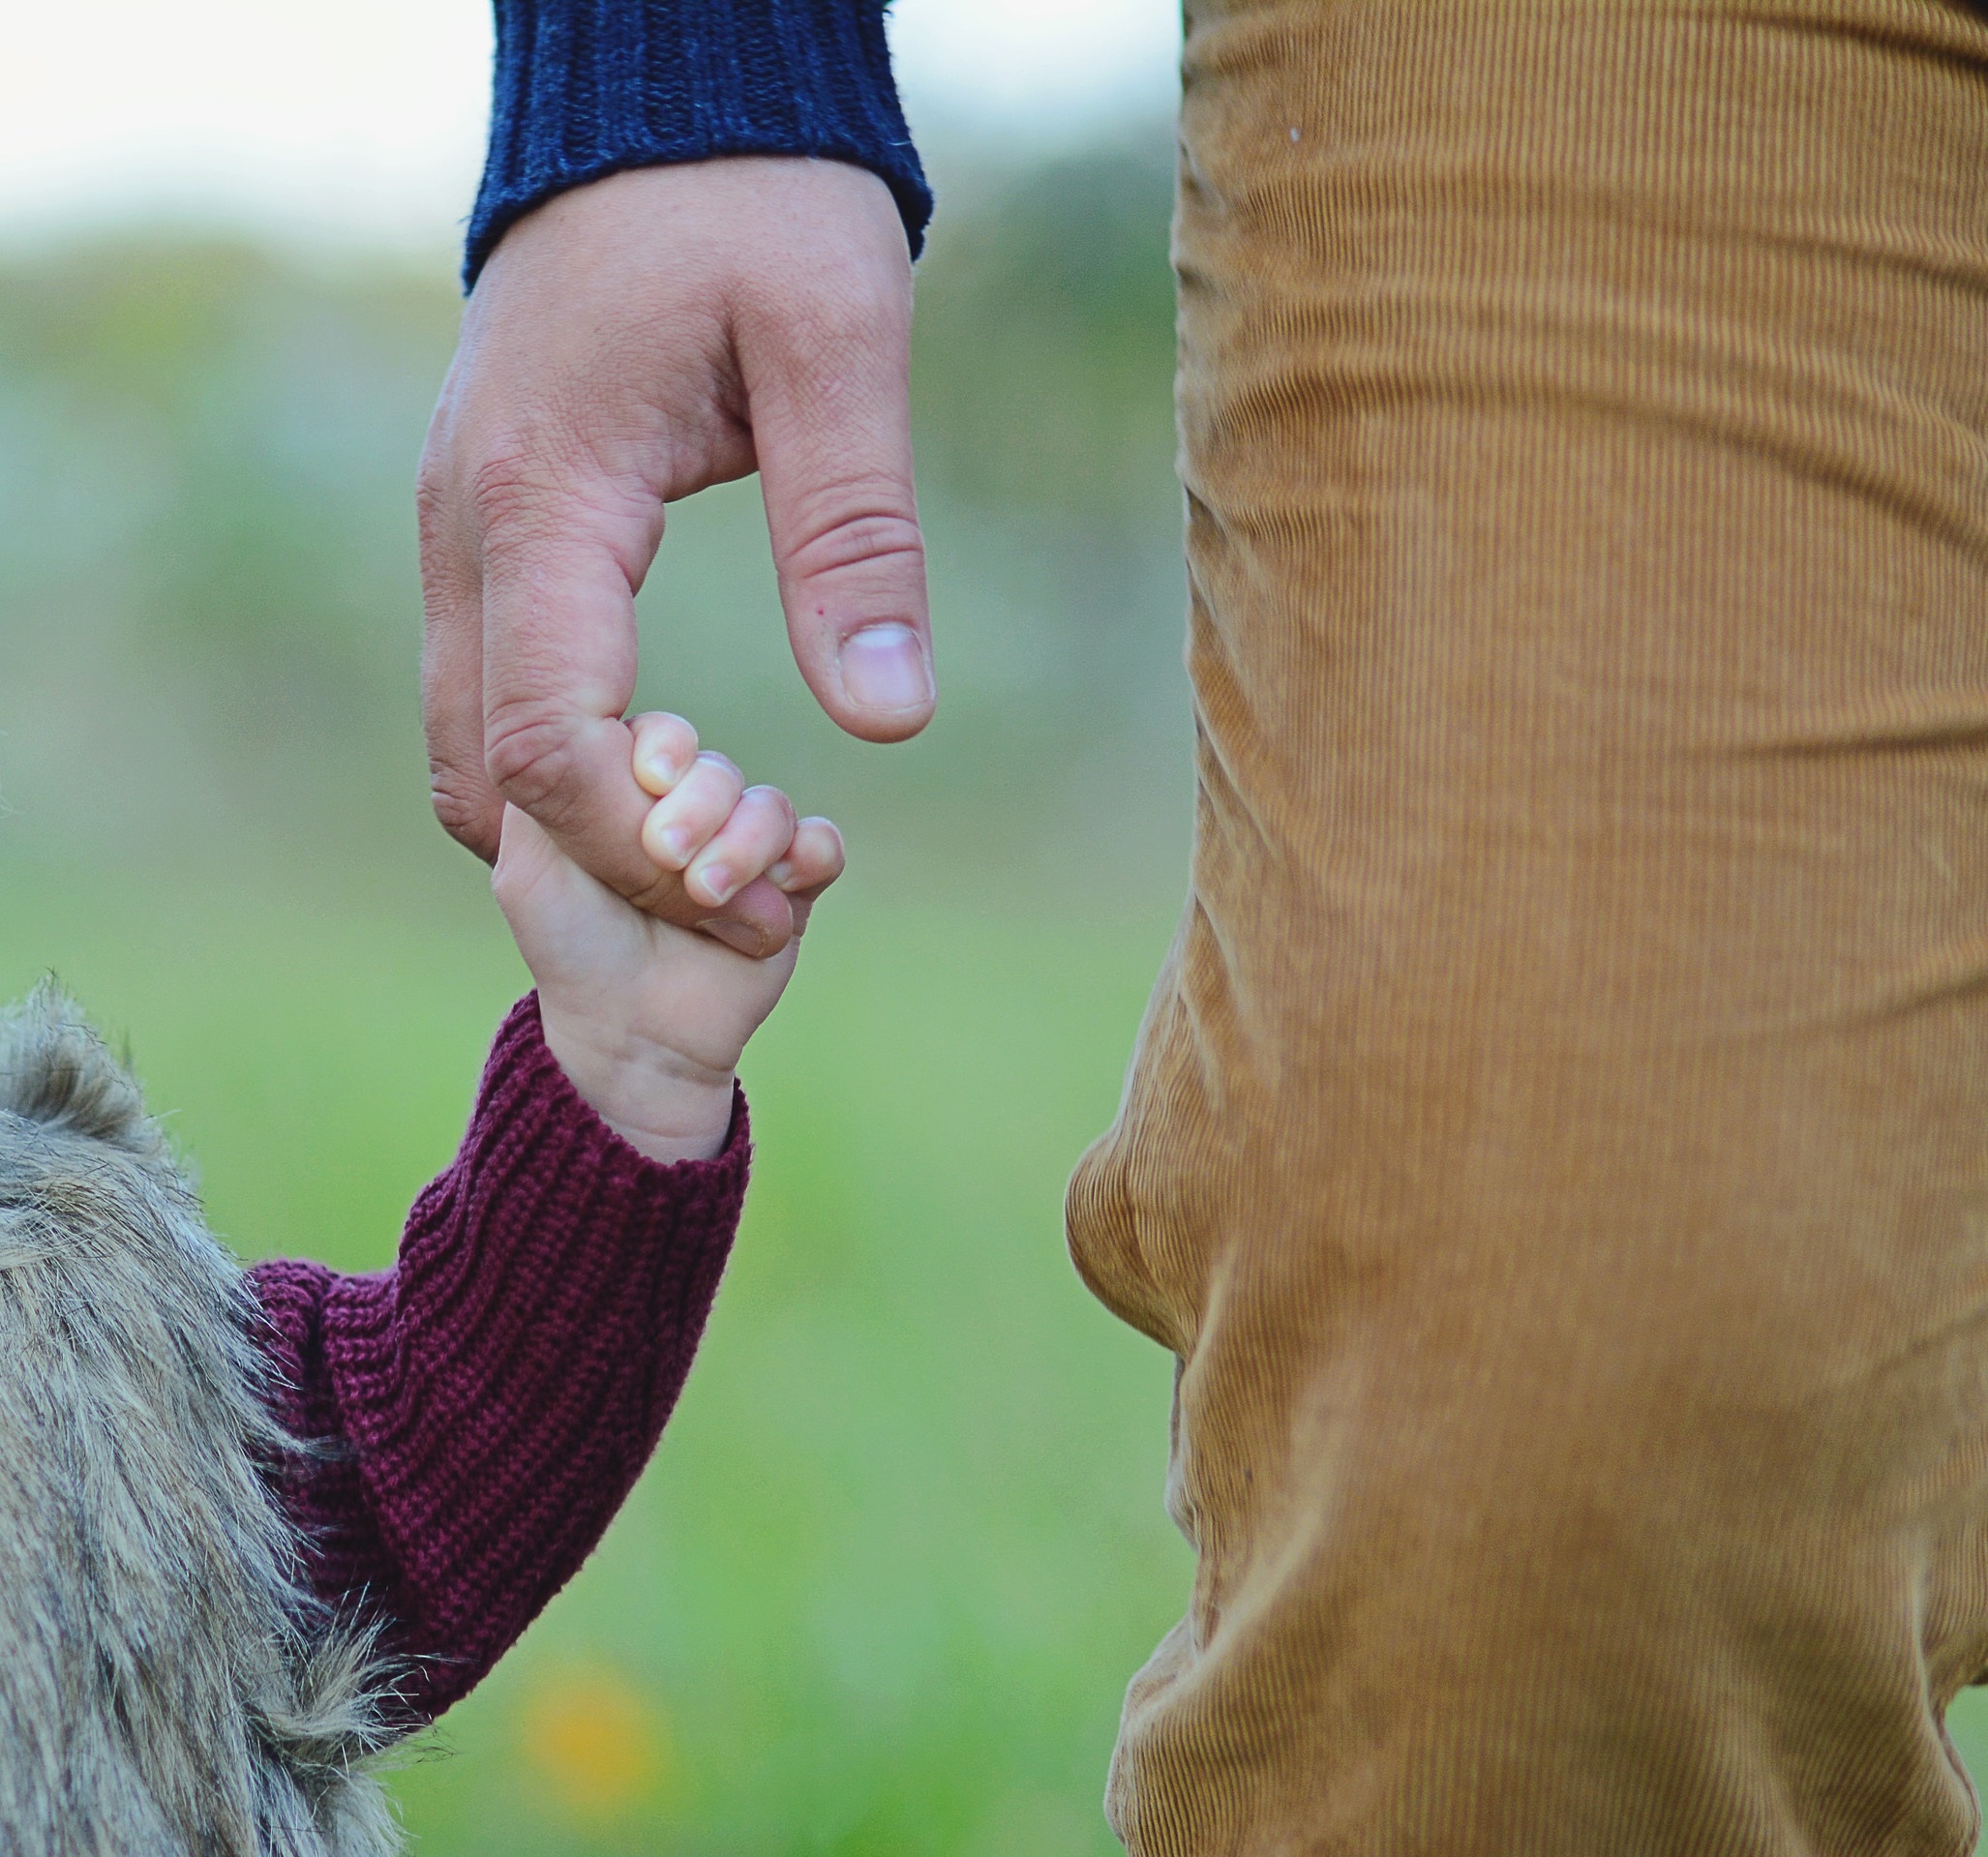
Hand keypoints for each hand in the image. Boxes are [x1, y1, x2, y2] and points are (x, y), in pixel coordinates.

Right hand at [421, 158, 931, 959]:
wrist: (663, 108)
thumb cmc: (756, 205)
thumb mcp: (837, 347)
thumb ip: (856, 535)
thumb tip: (888, 717)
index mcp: (543, 499)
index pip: (550, 744)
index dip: (647, 851)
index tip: (763, 890)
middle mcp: (463, 530)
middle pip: (485, 776)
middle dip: (607, 868)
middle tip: (748, 897)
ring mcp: (455, 531)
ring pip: (469, 749)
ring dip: (574, 830)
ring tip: (717, 848)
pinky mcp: (482, 531)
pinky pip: (488, 695)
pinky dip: (557, 770)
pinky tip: (667, 780)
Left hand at [492, 712, 843, 1162]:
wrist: (631, 1037)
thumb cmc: (572, 950)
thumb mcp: (529, 866)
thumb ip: (542, 788)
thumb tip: (582, 720)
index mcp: (631, 796)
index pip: (663, 736)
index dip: (663, 750)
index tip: (648, 782)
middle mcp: (693, 815)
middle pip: (719, 769)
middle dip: (700, 808)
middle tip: (669, 858)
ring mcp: (746, 851)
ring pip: (771, 806)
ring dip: (745, 845)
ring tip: (708, 895)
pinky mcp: (793, 892)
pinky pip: (822, 845)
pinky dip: (808, 856)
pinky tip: (780, 888)